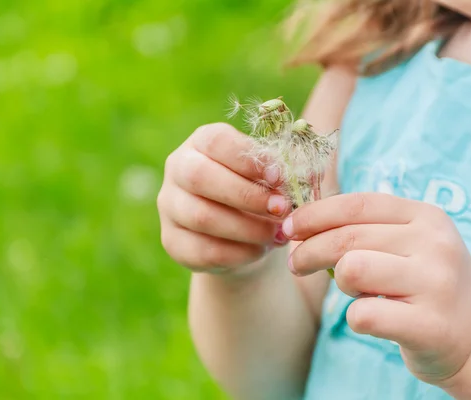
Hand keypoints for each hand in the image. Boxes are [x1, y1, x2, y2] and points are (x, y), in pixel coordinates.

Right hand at [157, 123, 290, 275]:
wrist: (241, 233)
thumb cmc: (258, 192)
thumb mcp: (268, 175)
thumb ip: (280, 172)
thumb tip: (301, 175)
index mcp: (202, 142)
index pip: (216, 141)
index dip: (248, 159)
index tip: (279, 177)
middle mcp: (178, 169)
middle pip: (200, 177)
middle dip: (247, 195)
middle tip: (282, 209)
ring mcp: (169, 206)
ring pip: (201, 217)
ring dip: (247, 228)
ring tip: (278, 234)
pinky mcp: (172, 241)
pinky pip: (202, 250)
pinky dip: (237, 253)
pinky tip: (260, 250)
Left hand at [282, 193, 470, 386]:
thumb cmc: (428, 284)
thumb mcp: (410, 243)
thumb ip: (365, 229)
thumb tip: (300, 226)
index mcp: (426, 216)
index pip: (357, 204)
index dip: (315, 214)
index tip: (290, 228)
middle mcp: (435, 244)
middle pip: (347, 238)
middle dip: (308, 250)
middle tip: (295, 263)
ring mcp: (436, 284)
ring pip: (352, 269)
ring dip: (340, 283)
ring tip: (355, 291)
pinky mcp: (430, 325)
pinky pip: (363, 315)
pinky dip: (355, 317)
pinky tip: (370, 318)